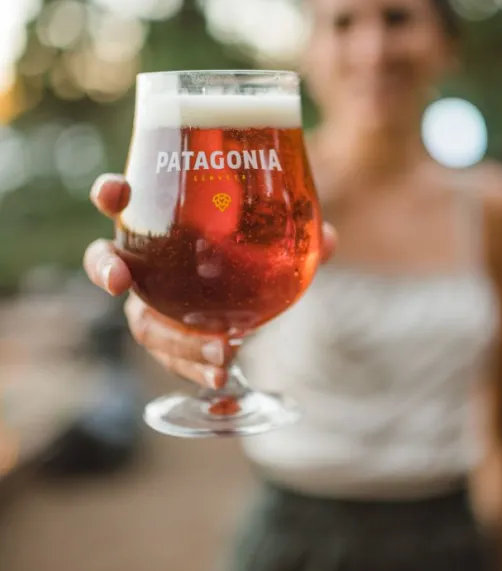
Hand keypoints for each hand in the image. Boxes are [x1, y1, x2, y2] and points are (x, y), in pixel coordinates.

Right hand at [83, 173, 336, 388]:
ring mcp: (150, 302)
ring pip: (141, 322)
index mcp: (159, 222)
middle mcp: (144, 261)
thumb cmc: (247, 256)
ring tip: (218, 355)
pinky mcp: (167, 338)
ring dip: (174, 341)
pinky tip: (223, 378)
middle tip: (119, 281)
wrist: (248, 298)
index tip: (116, 192)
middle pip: (106, 261)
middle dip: (105, 268)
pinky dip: (194, 368)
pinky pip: (171, 356)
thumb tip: (327, 239)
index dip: (111, 193)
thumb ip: (299, 239)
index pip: (122, 200)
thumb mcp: (275, 243)